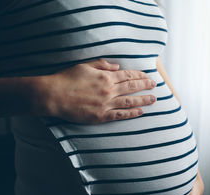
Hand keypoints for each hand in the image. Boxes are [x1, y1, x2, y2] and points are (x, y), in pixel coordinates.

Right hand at [32, 59, 156, 123]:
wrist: (54, 95)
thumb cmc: (67, 78)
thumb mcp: (85, 65)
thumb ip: (102, 64)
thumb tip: (117, 66)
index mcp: (106, 76)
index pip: (128, 75)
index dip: (140, 76)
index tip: (148, 76)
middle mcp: (109, 90)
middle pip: (132, 87)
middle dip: (145, 86)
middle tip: (155, 85)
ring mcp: (106, 104)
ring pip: (130, 101)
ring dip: (143, 100)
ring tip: (153, 99)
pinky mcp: (101, 116)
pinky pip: (120, 115)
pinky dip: (132, 113)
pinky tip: (141, 112)